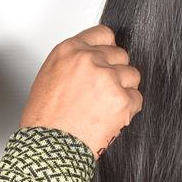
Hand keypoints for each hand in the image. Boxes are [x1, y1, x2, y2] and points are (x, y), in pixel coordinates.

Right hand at [20, 24, 142, 159]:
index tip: (107, 56)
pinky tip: (109, 116)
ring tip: (105, 105)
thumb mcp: (50, 75)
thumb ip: (73, 61)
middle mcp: (90, 59)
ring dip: (123, 88)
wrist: (50, 147)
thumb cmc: (44, 118)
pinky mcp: (122, 99)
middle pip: (120, 54)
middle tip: (102, 90)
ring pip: (132, 74)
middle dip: (114, 70)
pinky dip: (127, 109)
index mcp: (70, 50)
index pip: (102, 34)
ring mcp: (108, 78)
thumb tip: (93, 59)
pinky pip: (136, 98)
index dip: (106, 48)